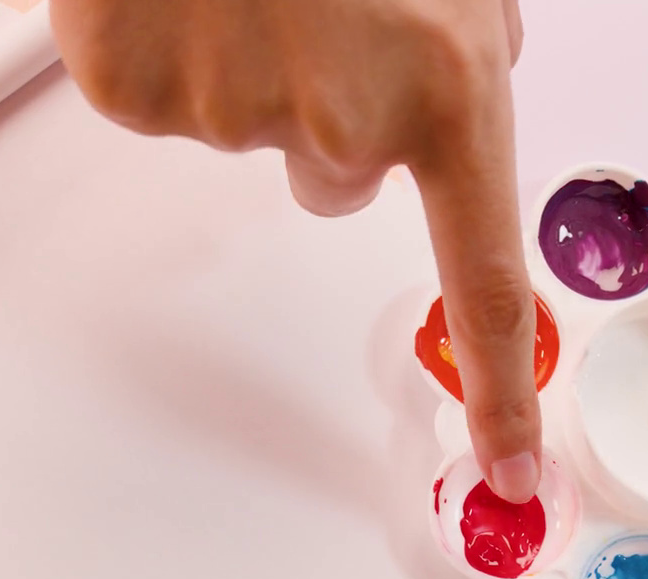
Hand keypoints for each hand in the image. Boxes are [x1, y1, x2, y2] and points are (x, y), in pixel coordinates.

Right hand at [51, 0, 542, 501]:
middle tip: (309, 7)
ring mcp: (230, 114)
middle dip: (331, 113)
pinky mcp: (138, 95)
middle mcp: (342, 122)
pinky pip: (166, 104)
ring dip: (252, 61)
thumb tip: (459, 83)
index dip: (500, 382)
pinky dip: (171, 51)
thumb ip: (470, 36)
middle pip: (336, 178)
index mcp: (444, 85)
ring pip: (251, 130)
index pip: (485, 275)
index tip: (509, 464)